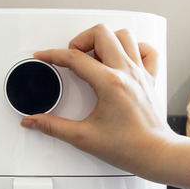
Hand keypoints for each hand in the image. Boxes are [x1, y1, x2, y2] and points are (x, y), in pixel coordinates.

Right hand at [20, 24, 176, 178]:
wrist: (156, 154)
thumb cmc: (129, 147)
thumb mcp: (83, 137)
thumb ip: (54, 127)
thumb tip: (34, 121)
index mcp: (110, 84)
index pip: (75, 58)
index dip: (54, 55)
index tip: (45, 56)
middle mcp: (127, 73)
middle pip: (101, 34)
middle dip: (80, 40)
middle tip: (72, 55)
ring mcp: (140, 73)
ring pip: (124, 35)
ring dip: (105, 40)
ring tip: (93, 54)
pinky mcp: (150, 79)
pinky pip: (147, 50)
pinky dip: (133, 47)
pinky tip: (122, 57)